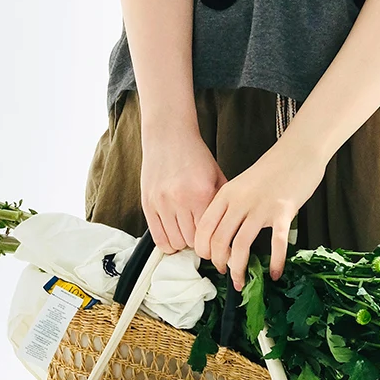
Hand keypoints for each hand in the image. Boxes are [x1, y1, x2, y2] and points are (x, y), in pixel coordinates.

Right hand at [140, 124, 225, 252]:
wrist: (169, 136)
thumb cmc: (194, 155)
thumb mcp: (218, 176)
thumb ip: (223, 204)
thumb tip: (231, 229)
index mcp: (202, 193)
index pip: (210, 234)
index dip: (215, 242)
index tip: (217, 243)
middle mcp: (180, 199)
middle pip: (192, 242)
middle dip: (200, 244)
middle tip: (203, 239)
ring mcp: (162, 203)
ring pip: (175, 243)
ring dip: (183, 243)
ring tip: (188, 235)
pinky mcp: (148, 204)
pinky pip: (157, 237)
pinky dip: (168, 243)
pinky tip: (175, 236)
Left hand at [194, 135, 326, 287]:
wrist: (299, 151)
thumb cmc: (272, 169)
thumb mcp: (243, 184)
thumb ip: (231, 205)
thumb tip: (223, 234)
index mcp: (227, 194)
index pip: (204, 227)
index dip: (203, 249)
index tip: (209, 260)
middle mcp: (240, 201)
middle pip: (219, 240)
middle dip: (219, 263)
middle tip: (225, 273)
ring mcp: (261, 207)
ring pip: (241, 246)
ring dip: (238, 269)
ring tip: (241, 282)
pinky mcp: (283, 212)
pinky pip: (276, 243)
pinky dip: (275, 262)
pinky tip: (274, 274)